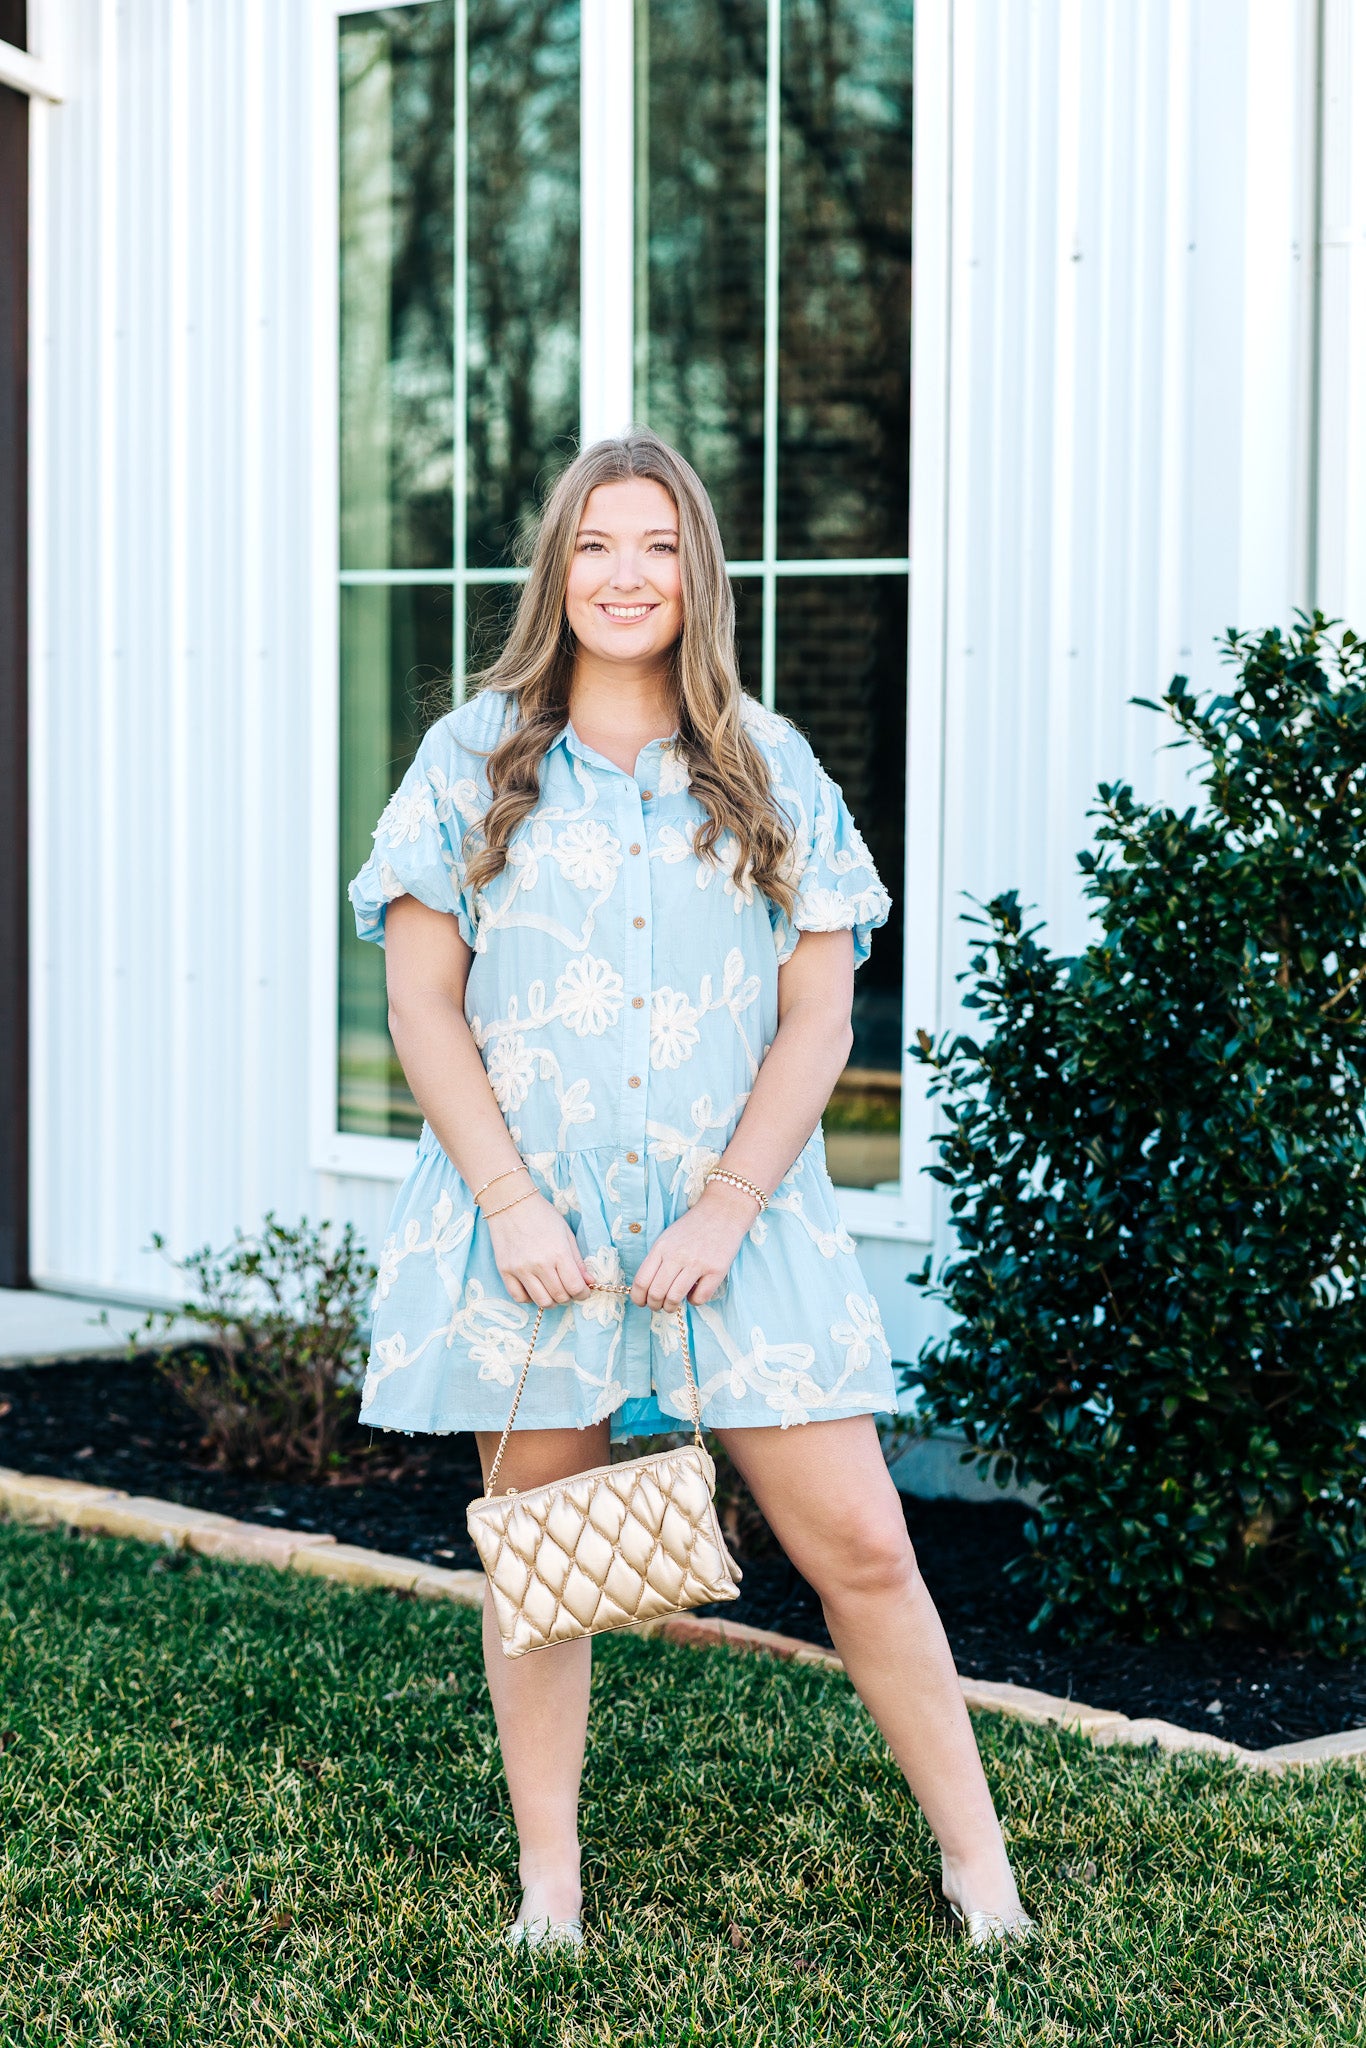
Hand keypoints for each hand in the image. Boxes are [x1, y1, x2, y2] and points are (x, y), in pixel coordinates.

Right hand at [485, 1190, 592, 1307]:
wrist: (510, 1203)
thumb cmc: (542, 1215)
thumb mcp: (566, 1233)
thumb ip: (578, 1261)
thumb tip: (589, 1282)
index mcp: (558, 1253)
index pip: (575, 1287)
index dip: (583, 1294)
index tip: (584, 1291)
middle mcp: (539, 1264)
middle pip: (559, 1297)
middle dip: (569, 1296)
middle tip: (568, 1287)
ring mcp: (520, 1269)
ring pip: (541, 1301)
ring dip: (551, 1300)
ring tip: (553, 1290)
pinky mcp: (505, 1271)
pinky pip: (519, 1297)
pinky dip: (530, 1298)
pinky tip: (534, 1289)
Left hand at [630, 1180, 758, 1311]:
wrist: (723, 1211)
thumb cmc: (693, 1227)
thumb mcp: (668, 1238)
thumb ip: (658, 1260)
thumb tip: (649, 1289)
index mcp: (661, 1247)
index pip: (641, 1280)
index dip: (638, 1298)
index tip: (641, 1302)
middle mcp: (676, 1255)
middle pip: (656, 1293)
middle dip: (654, 1305)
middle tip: (659, 1306)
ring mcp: (697, 1263)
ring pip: (675, 1298)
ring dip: (671, 1307)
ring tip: (673, 1305)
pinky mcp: (716, 1270)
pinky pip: (699, 1298)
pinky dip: (694, 1302)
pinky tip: (695, 1293)